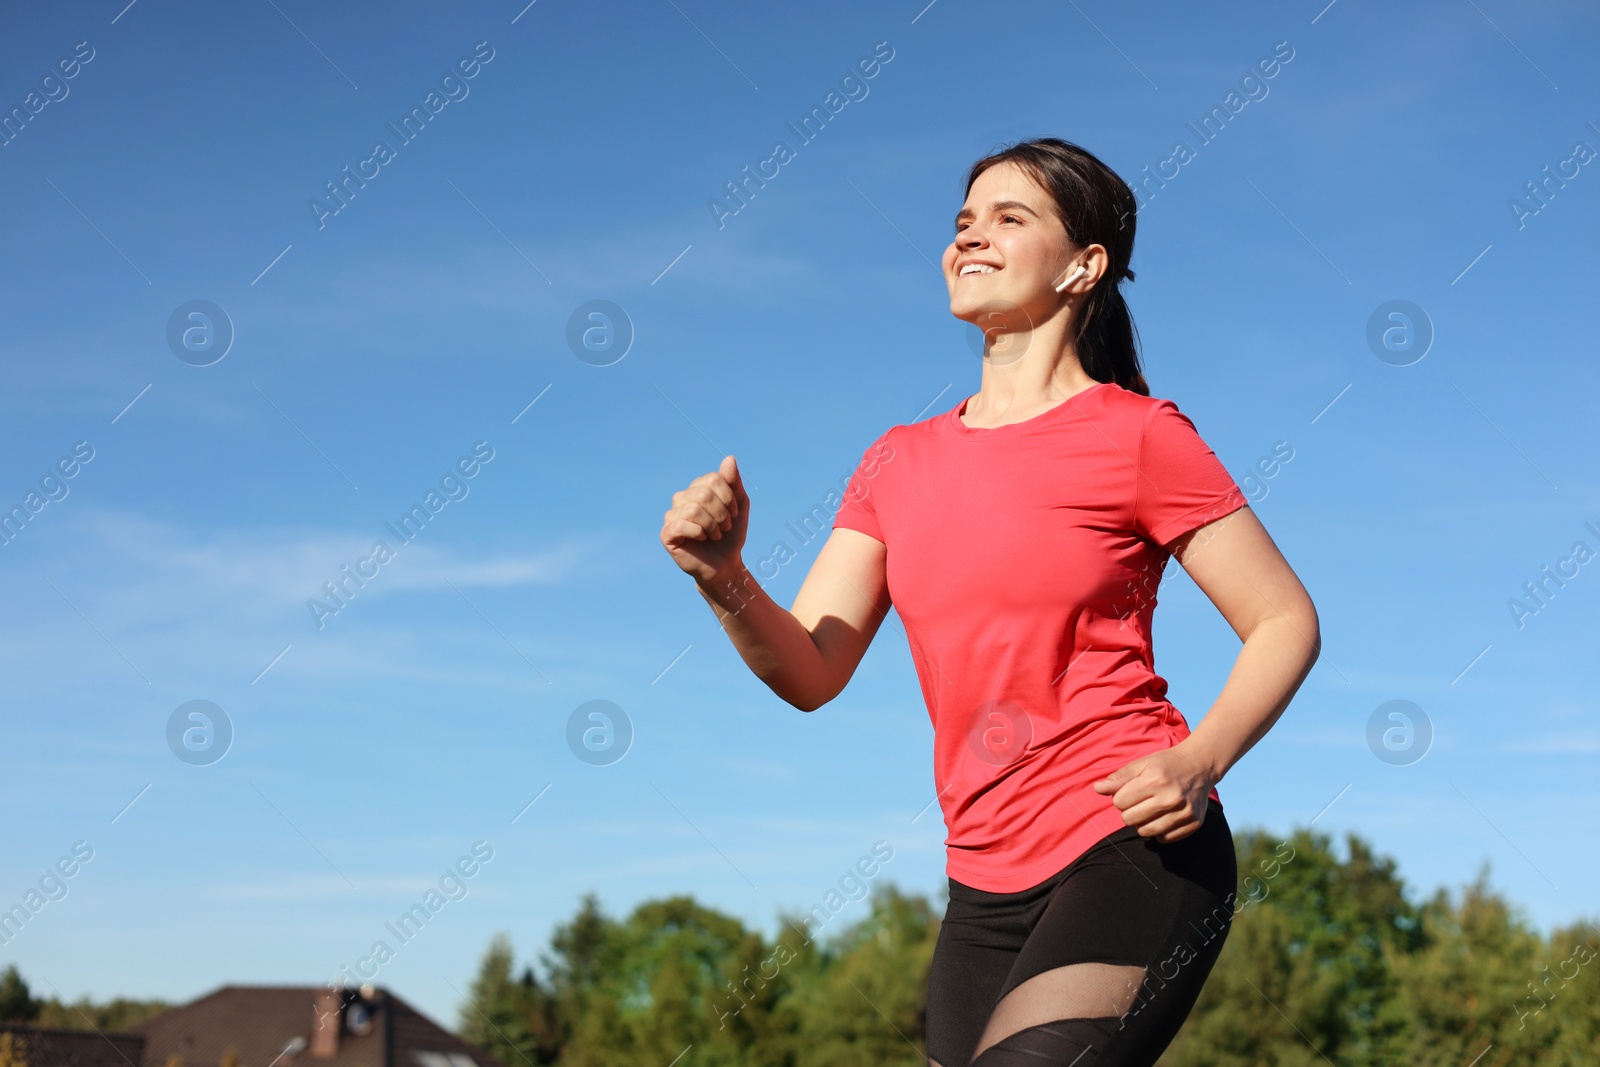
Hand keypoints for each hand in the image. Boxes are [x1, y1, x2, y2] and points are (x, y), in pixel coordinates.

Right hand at [661, 455, 749, 582]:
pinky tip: (701, 539)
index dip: (729, 498)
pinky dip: (699, 533)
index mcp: (697, 489)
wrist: (725, 565)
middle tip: (724, 527)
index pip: (713, 479)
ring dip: (712, 526)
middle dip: (722, 514)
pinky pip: (681, 524)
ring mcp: (672, 516)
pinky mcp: (667, 534)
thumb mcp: (739, 506)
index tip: (734, 514)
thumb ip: (734, 482)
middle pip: (704, 493)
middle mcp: (682, 499)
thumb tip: (730, 458)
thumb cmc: (731, 535)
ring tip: (715, 535)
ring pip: (694, 509)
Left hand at [1091, 740, 1216, 843]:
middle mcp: (1171, 798)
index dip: (1121, 797)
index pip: (1119, 802)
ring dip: (1142, 823)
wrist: (1200, 766)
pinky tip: (1164, 816)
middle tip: (1140, 801)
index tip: (1131, 790)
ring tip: (1151, 809)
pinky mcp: (1193, 824)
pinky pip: (1164, 838)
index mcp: (1155, 780)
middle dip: (1129, 811)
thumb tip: (1097, 788)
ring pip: (1145, 832)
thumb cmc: (1165, 765)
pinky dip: (1159, 830)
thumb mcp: (1141, 765)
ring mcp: (1184, 812)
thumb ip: (1119, 778)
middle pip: (1130, 820)